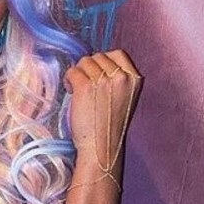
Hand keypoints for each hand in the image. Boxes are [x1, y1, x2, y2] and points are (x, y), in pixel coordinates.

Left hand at [63, 49, 142, 174]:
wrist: (101, 149)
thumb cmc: (109, 127)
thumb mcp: (125, 99)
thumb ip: (119, 80)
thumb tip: (99, 63)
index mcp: (135, 79)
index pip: (118, 54)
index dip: (104, 62)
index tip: (97, 75)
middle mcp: (122, 77)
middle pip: (99, 56)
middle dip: (90, 68)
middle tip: (86, 87)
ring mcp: (104, 80)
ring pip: (85, 62)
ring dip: (78, 74)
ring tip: (78, 91)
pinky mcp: (86, 86)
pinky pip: (73, 71)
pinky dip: (69, 79)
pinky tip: (71, 91)